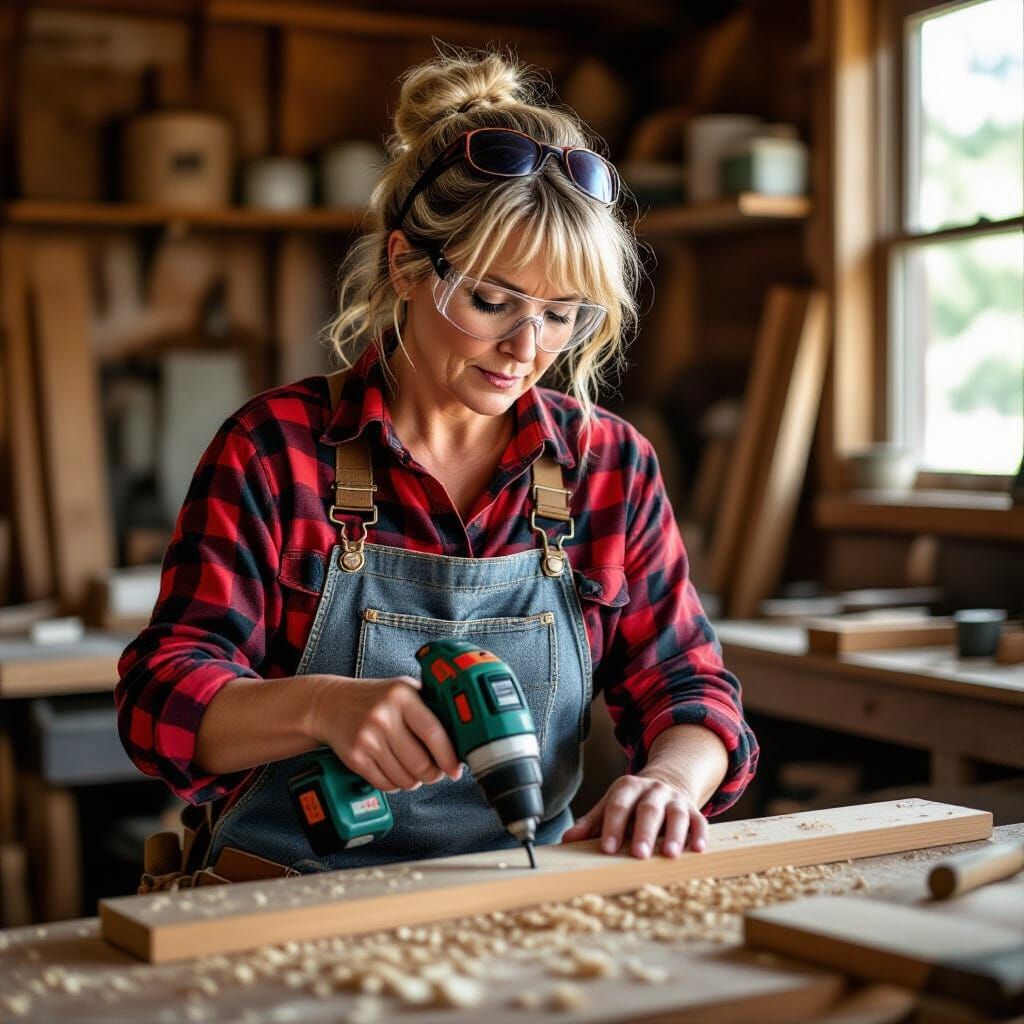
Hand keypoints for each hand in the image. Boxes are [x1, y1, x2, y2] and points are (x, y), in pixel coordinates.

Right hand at [310, 675, 462, 792]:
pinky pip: (385, 784)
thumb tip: (460, 734)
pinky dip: (395, 785)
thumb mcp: (403, 689)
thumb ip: (429, 705)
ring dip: (414, 781)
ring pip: (404, 778)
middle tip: (436, 773)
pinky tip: (395, 772)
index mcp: (402, 696)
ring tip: (414, 771)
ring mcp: (367, 737)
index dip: (448, 756)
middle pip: (420, 763)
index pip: (433, 733)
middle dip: (433, 775)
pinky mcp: (354, 757)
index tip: (455, 769)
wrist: (329, 704)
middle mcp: (384, 716)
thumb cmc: (373, 697)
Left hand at [561, 771, 707, 858]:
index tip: (607, 848)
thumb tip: (567, 840)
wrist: (665, 782)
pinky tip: (697, 849)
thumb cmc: (631, 804)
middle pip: (648, 809)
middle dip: (644, 832)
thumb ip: (591, 823)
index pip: (618, 805)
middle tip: (639, 854)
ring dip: (674, 834)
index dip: (613, 826)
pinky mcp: (693, 810)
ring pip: (676, 814)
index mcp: (628, 787)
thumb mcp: (610, 806)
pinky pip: (699, 820)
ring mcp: (675, 799)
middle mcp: (653, 790)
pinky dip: (699, 834)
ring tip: (669, 855)